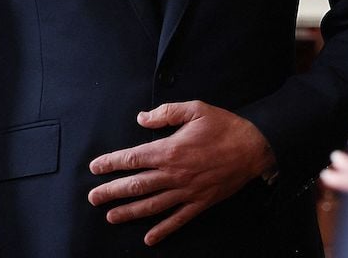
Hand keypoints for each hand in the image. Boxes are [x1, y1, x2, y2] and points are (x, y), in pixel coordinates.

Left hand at [87, 100, 273, 245]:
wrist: (254, 148)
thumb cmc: (224, 126)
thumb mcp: (195, 109)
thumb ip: (165, 113)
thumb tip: (141, 118)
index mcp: (169, 150)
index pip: (132, 158)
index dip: (111, 163)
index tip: (94, 167)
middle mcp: (174, 174)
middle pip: (136, 185)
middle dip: (112, 191)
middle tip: (93, 198)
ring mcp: (187, 191)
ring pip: (152, 205)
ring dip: (130, 212)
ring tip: (111, 216)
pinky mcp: (201, 202)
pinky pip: (178, 219)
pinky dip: (163, 230)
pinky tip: (149, 238)